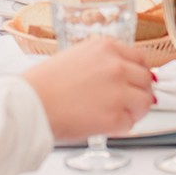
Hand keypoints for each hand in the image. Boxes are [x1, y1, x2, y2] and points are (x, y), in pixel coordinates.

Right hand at [21, 37, 155, 139]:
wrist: (29, 104)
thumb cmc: (42, 84)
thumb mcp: (75, 57)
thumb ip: (100, 63)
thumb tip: (118, 76)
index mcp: (105, 47)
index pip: (139, 58)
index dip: (138, 73)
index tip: (136, 81)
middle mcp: (116, 66)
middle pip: (146, 79)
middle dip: (139, 92)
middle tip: (129, 102)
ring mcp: (118, 91)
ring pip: (145, 101)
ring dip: (134, 110)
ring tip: (117, 115)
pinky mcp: (115, 117)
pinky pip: (130, 124)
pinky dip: (120, 127)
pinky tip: (103, 125)